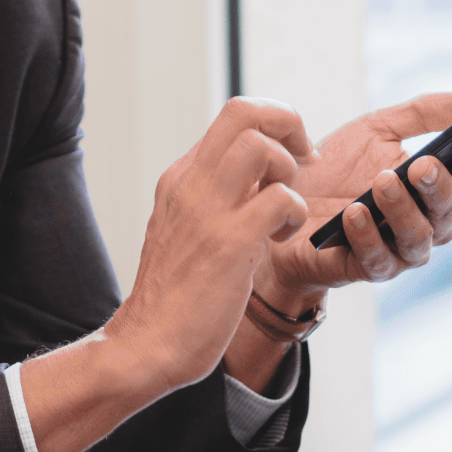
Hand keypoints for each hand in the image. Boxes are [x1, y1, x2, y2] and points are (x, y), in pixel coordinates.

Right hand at [108, 97, 312, 391]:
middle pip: (244, 111)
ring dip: (289, 172)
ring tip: (284, 210)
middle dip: (289, 125)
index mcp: (181, 177)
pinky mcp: (228, 243)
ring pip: (260, 146)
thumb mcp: (183, 227)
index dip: (275, 125)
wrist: (147, 340)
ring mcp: (206, 210)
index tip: (292, 158)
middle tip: (304, 162)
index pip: (232, 116)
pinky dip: (294, 216)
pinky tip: (278, 242)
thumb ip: (212, 198)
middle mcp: (190, 183)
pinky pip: (280, 200)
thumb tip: (256, 178)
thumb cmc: (173, 293)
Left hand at [260, 91, 451, 307]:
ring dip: (402, 209)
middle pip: (449, 208)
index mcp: (431, 183)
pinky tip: (353, 213)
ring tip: (382, 182)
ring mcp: (398, 247)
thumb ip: (418, 115)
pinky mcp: (366, 267)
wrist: (279, 200)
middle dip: (438, 185)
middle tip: (421, 163)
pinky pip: (378, 259)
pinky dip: (368, 236)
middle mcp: (425, 219)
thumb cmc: (333, 167)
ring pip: (418, 237)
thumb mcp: (371, 130)